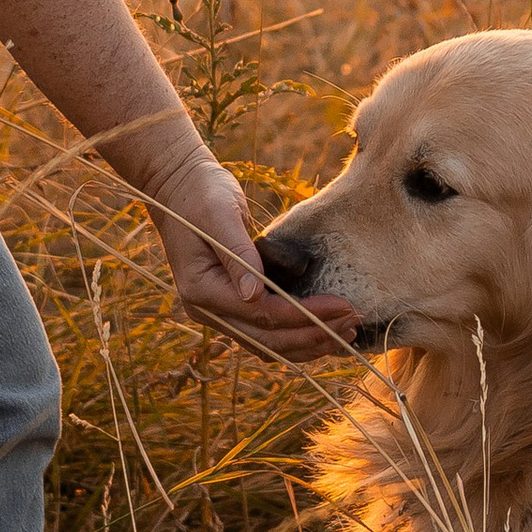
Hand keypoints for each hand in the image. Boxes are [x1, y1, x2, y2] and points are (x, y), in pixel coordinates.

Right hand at [143, 149, 358, 361]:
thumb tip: (253, 295)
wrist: (177, 188)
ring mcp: (217, 311)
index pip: (262, 315)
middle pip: (267, 339)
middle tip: (353, 324)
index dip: (305, 315)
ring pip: (267, 344)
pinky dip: (294, 335)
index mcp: (201, 291)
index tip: (342, 306)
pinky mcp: (229, 305)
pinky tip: (322, 330)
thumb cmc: (201, 194)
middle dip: (314, 335)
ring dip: (307, 343)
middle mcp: (207, 310)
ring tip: (346, 333)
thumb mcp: (219, 215)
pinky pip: (264, 331)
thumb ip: (237, 253)